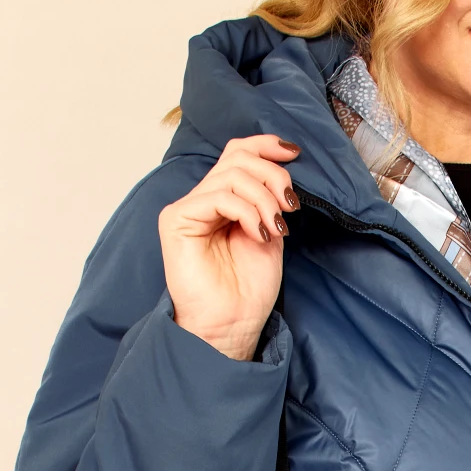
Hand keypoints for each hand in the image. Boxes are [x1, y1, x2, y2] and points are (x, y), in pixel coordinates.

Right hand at [159, 134, 301, 360]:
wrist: (233, 325)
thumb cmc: (249, 289)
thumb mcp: (270, 232)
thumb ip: (270, 201)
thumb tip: (283, 169)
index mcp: (224, 200)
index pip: (238, 153)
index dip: (266, 145)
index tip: (294, 153)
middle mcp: (203, 200)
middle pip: (237, 157)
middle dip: (272, 175)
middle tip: (288, 207)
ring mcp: (188, 208)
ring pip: (232, 175)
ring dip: (264, 198)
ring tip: (275, 227)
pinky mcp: (176, 219)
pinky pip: (219, 197)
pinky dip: (247, 211)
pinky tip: (258, 234)